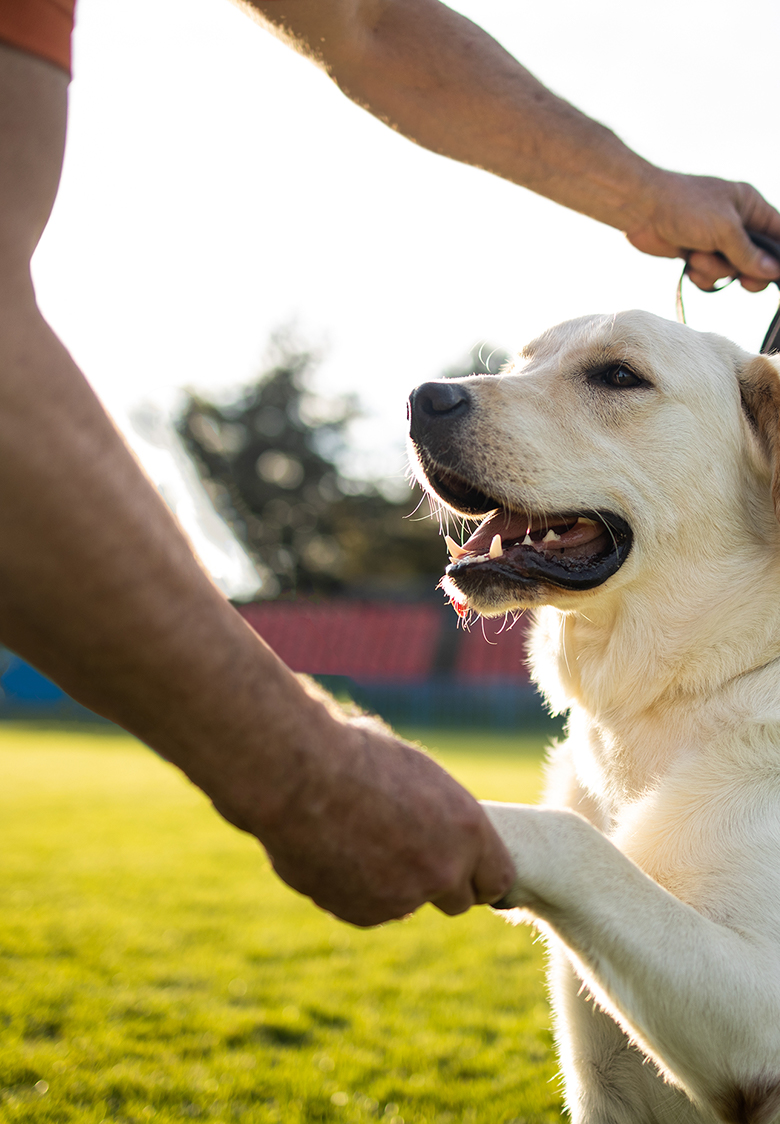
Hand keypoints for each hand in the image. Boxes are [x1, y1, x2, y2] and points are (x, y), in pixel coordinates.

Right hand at [212, 705, 515, 927]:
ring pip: (406, 903)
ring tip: (356, 838)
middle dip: (438, 883)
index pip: (498, 879)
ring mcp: (402, 899)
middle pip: (458, 900)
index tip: (467, 870)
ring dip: (391, 884)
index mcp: (468, 829)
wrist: (297, 778)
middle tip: (410, 855)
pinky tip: (331, 853)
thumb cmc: (352, 754)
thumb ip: (430, 809)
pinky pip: (366, 909)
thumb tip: (426, 818)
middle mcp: (442, 871)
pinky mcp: (361, 914)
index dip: (480, 875)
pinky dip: (354, 890)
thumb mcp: (410, 769)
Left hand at [627, 170, 779, 291]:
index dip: (779, 257)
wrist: (641, 209)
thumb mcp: (724, 230)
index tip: (776, 275)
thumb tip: (774, 272)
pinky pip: (710, 276)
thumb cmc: (685, 207)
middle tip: (742, 280)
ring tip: (697, 257)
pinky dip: (701, 275)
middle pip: (758, 260)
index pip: (778, 234)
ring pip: (731, 271)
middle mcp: (736, 224)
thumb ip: (749, 254)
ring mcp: (716, 241)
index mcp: (750, 207)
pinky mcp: (696, 254)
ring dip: (715, 271)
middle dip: (747, 272)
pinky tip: (689, 264)